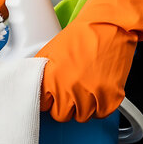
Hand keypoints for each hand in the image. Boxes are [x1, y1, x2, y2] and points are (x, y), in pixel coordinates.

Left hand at [36, 0, 142, 121]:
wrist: (109, 26)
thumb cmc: (80, 36)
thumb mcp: (49, 52)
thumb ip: (40, 73)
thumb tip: (31, 86)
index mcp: (51, 80)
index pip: (42, 106)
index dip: (48, 100)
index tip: (52, 96)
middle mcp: (70, 92)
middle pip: (62, 115)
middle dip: (65, 105)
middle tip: (70, 92)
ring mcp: (91, 96)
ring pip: (82, 117)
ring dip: (83, 106)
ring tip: (85, 89)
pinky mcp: (110, 97)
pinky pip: (102, 113)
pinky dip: (101, 106)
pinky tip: (98, 91)